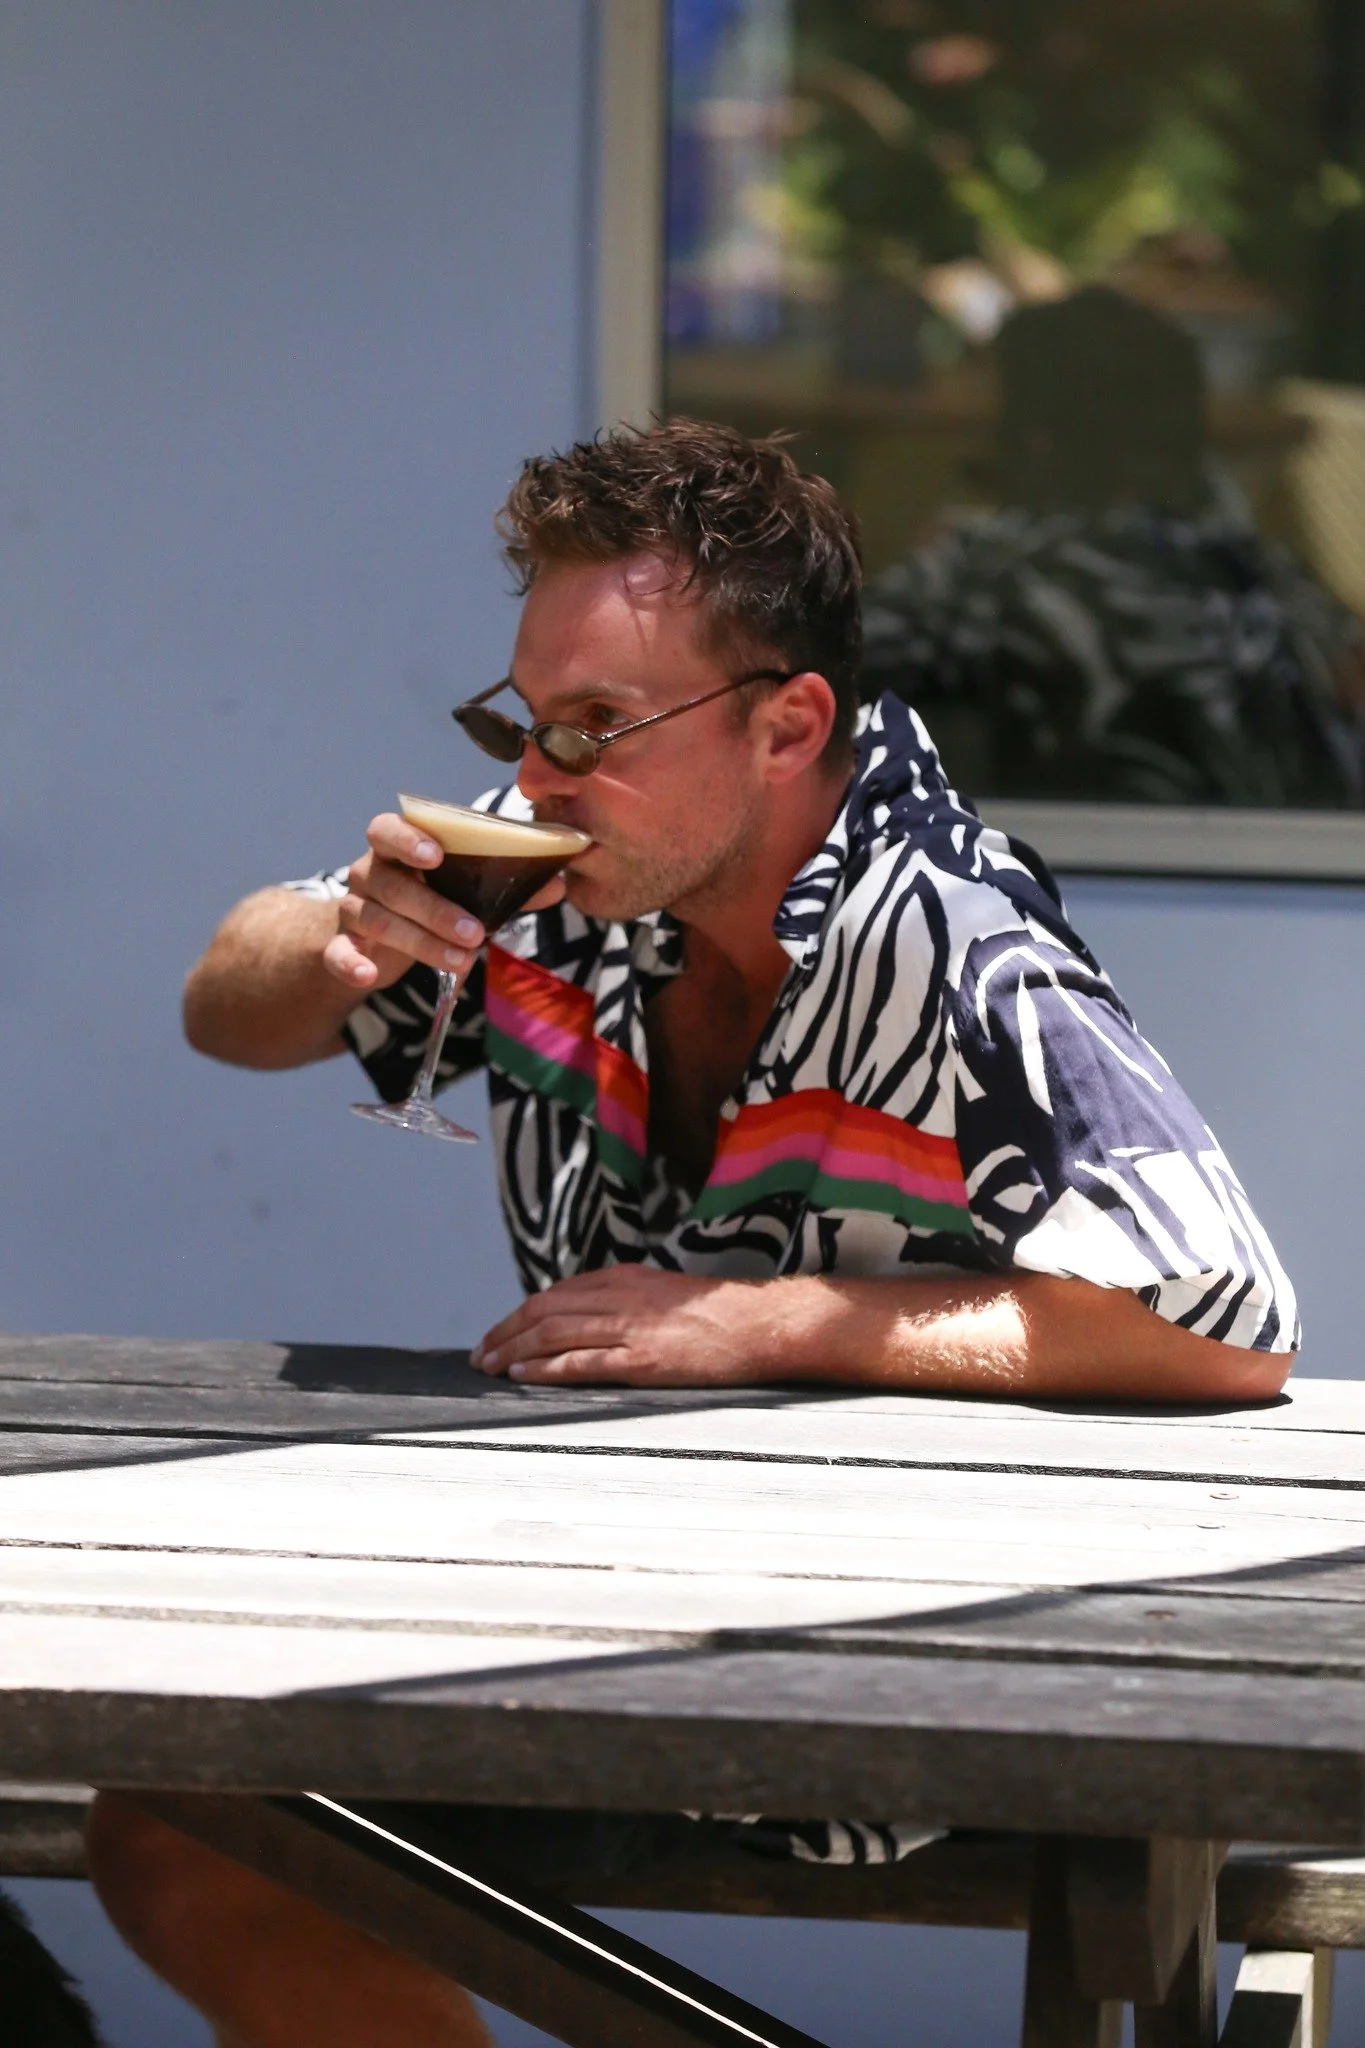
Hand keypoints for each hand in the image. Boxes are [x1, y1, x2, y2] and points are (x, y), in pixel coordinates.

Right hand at [322, 812, 565, 993]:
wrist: (381, 935)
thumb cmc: (432, 897)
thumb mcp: (469, 889)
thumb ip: (508, 884)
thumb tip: (558, 883)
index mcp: (396, 846)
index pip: (388, 829)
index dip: (408, 839)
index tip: (437, 856)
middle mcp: (369, 872)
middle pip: (393, 884)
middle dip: (436, 909)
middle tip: (476, 932)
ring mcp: (353, 907)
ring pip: (378, 920)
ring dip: (420, 942)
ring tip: (462, 961)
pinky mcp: (343, 944)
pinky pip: (337, 953)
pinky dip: (351, 964)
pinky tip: (370, 977)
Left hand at [470, 1266, 788, 1385]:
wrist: (760, 1324)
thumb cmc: (720, 1313)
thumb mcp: (665, 1292)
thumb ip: (628, 1301)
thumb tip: (592, 1320)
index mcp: (625, 1278)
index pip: (557, 1293)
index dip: (521, 1314)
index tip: (501, 1332)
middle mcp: (621, 1297)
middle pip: (544, 1310)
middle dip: (506, 1332)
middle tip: (482, 1353)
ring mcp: (630, 1328)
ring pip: (553, 1334)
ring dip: (515, 1350)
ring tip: (491, 1367)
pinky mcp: (642, 1359)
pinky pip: (581, 1362)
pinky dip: (546, 1369)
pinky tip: (524, 1376)